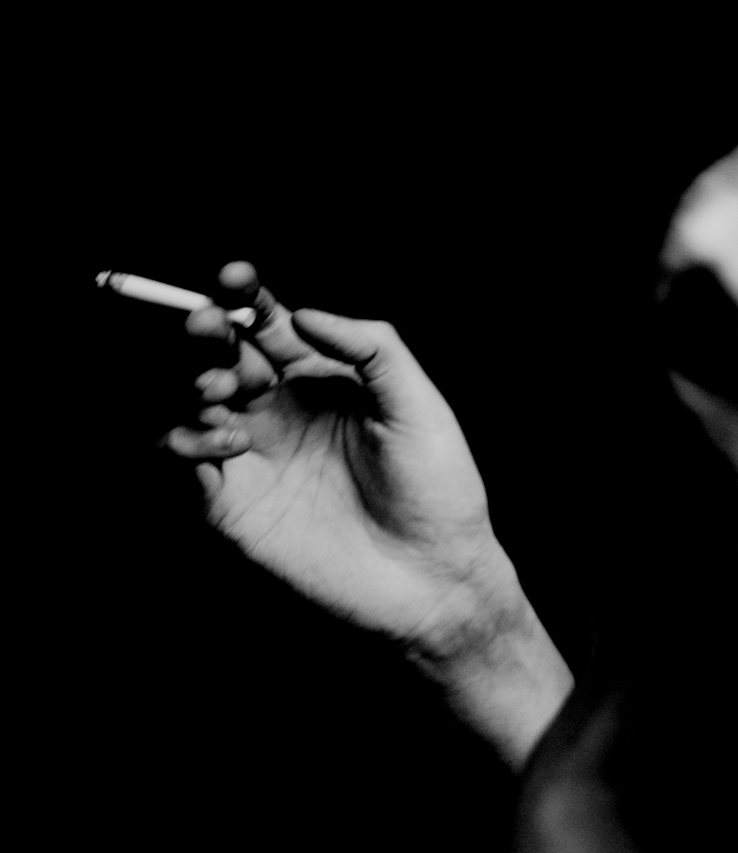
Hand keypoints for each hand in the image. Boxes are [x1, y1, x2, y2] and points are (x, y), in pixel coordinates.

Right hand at [166, 261, 569, 761]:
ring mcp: (252, 457)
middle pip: (219, 355)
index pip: (266, 324)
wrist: (437, 575)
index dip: (244, 296)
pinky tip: (228, 441)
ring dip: (193, 384)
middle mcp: (278, 411)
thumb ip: (371, 348)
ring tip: (222, 390)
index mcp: (320, 379)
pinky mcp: (232, 505)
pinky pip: (183, 463)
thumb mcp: (418, 405)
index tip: (236, 277)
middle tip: (209, 325)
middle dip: (205, 332)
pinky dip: (187, 442)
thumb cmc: (438, 489)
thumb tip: (304, 312)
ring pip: (191, 403)